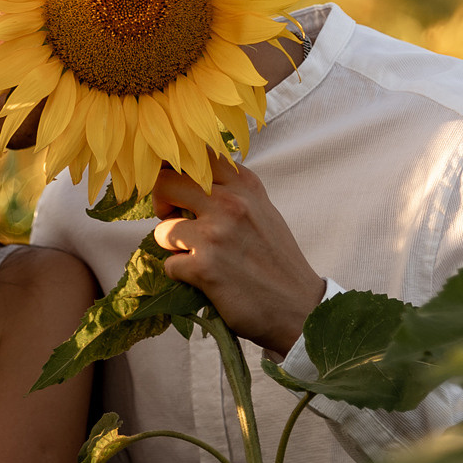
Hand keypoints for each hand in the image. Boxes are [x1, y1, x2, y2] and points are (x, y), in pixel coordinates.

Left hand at [153, 157, 324, 354]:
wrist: (300, 307)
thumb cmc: (277, 260)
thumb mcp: (261, 211)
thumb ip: (230, 190)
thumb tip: (186, 177)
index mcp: (245, 185)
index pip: (194, 155)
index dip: (176, 170)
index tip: (179, 188)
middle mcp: (230, 203)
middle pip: (167, 183)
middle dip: (162, 204)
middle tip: (175, 222)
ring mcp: (215, 235)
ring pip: (162, 230)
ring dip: (173, 248)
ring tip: (196, 258)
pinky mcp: (204, 269)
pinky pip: (169, 265)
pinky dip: (181, 276)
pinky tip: (204, 280)